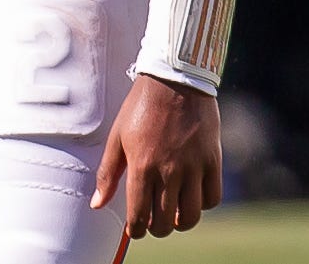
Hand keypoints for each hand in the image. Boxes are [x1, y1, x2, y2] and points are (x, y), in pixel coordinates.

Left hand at [91, 73, 221, 238]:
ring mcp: (192, 167)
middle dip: (155, 228)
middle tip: (153, 219)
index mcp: (141, 165)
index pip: (138, 216)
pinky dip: (202, 204)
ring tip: (173, 213)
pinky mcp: (212, 161)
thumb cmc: (141, 106)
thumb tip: (97, 204)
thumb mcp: (117, 135)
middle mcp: (168, 170)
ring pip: (190, 217)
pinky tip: (192, 195)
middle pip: (164, 223)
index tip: (135, 228)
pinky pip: (211, 199)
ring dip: (180, 222)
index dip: (135, 230)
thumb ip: (108, 172)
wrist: (174, 79)